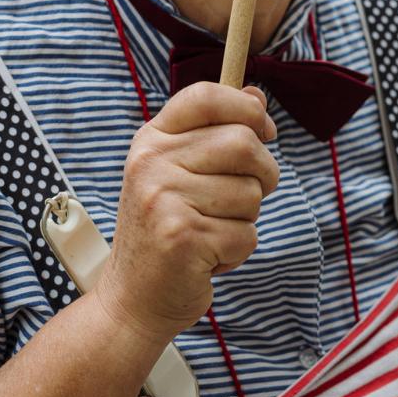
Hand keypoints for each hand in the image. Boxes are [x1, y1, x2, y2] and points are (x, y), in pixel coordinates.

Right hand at [95, 83, 279, 345]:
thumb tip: (256, 96)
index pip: (205, 96)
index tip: (264, 130)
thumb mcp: (181, 172)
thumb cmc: (166, 231)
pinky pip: (246, 234)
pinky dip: (237, 251)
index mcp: (152, 140)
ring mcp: (164, 200)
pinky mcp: (182, 238)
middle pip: (243, 142)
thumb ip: (216, 132)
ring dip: (246, 219)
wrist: (133, 299)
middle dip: (262, 174)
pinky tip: (207, 257)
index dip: (246, 107)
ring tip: (211, 231)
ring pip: (251, 193)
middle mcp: (152, 164)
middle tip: (242, 199)